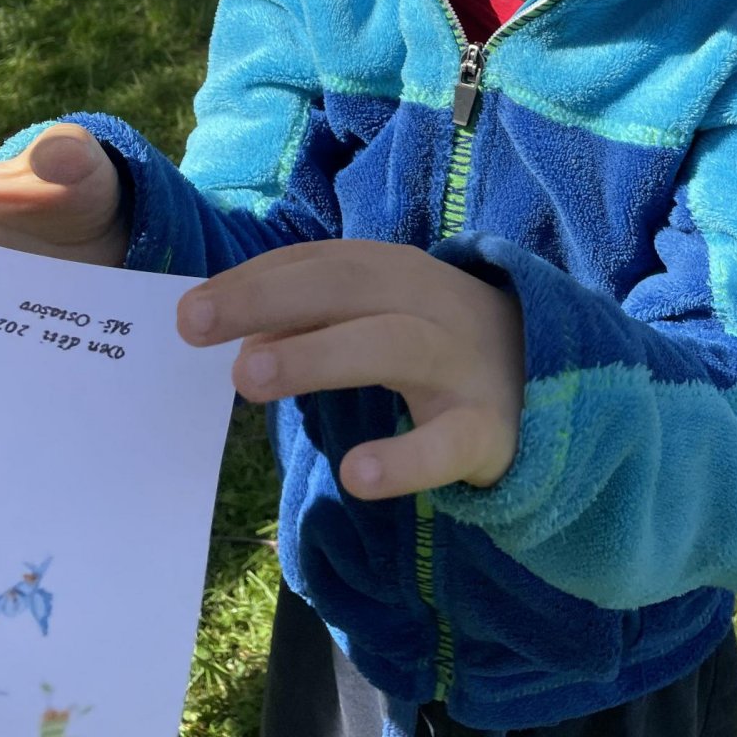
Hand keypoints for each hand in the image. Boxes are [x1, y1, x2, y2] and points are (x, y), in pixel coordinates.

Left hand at [177, 241, 524, 499]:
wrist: (547, 381)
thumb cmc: (434, 343)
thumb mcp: (378, 313)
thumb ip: (311, 314)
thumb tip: (226, 324)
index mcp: (395, 272)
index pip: (319, 263)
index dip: (254, 279)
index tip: (190, 306)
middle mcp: (428, 303)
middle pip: (345, 287)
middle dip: (266, 298)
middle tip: (193, 324)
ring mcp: (460, 363)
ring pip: (390, 345)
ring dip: (317, 354)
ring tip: (247, 376)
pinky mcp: (486, 428)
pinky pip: (447, 443)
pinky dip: (405, 458)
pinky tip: (358, 474)